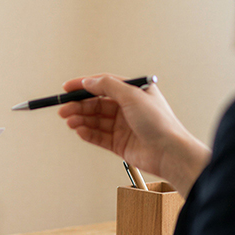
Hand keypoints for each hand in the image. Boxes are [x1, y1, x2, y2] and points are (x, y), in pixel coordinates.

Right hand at [57, 74, 209, 194]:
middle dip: (78, 106)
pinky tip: (79, 131)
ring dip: (80, 120)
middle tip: (64, 109)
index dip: (83, 86)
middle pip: (96, 104)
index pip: (103, 85)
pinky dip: (87, 133)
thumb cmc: (160, 122)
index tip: (66, 88)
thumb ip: (108, 86)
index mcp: (133, 93)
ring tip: (69, 121)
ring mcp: (123, 127)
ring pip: (95, 121)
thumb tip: (88, 82)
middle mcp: (128, 108)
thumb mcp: (132, 95)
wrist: (170, 153)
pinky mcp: (119, 144)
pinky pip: (98, 136)